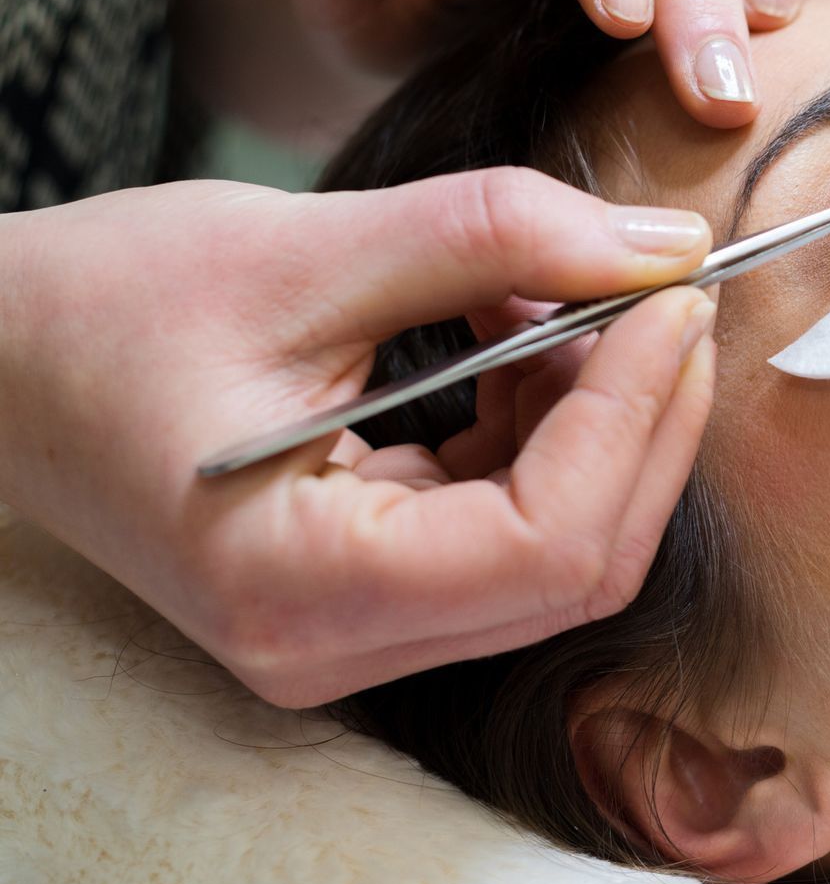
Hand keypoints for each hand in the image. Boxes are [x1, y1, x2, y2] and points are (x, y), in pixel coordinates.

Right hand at [0, 173, 717, 707]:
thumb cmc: (104, 308)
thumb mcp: (300, 247)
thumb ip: (490, 237)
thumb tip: (665, 244)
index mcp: (297, 589)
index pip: (546, 545)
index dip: (635, 417)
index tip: (671, 299)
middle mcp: (334, 646)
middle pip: (579, 566)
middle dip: (646, 423)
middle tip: (669, 294)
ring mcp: (357, 630)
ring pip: (565, 551)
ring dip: (603, 419)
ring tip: (578, 298)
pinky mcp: (374, 591)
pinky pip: (516, 527)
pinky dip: (549, 428)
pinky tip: (527, 335)